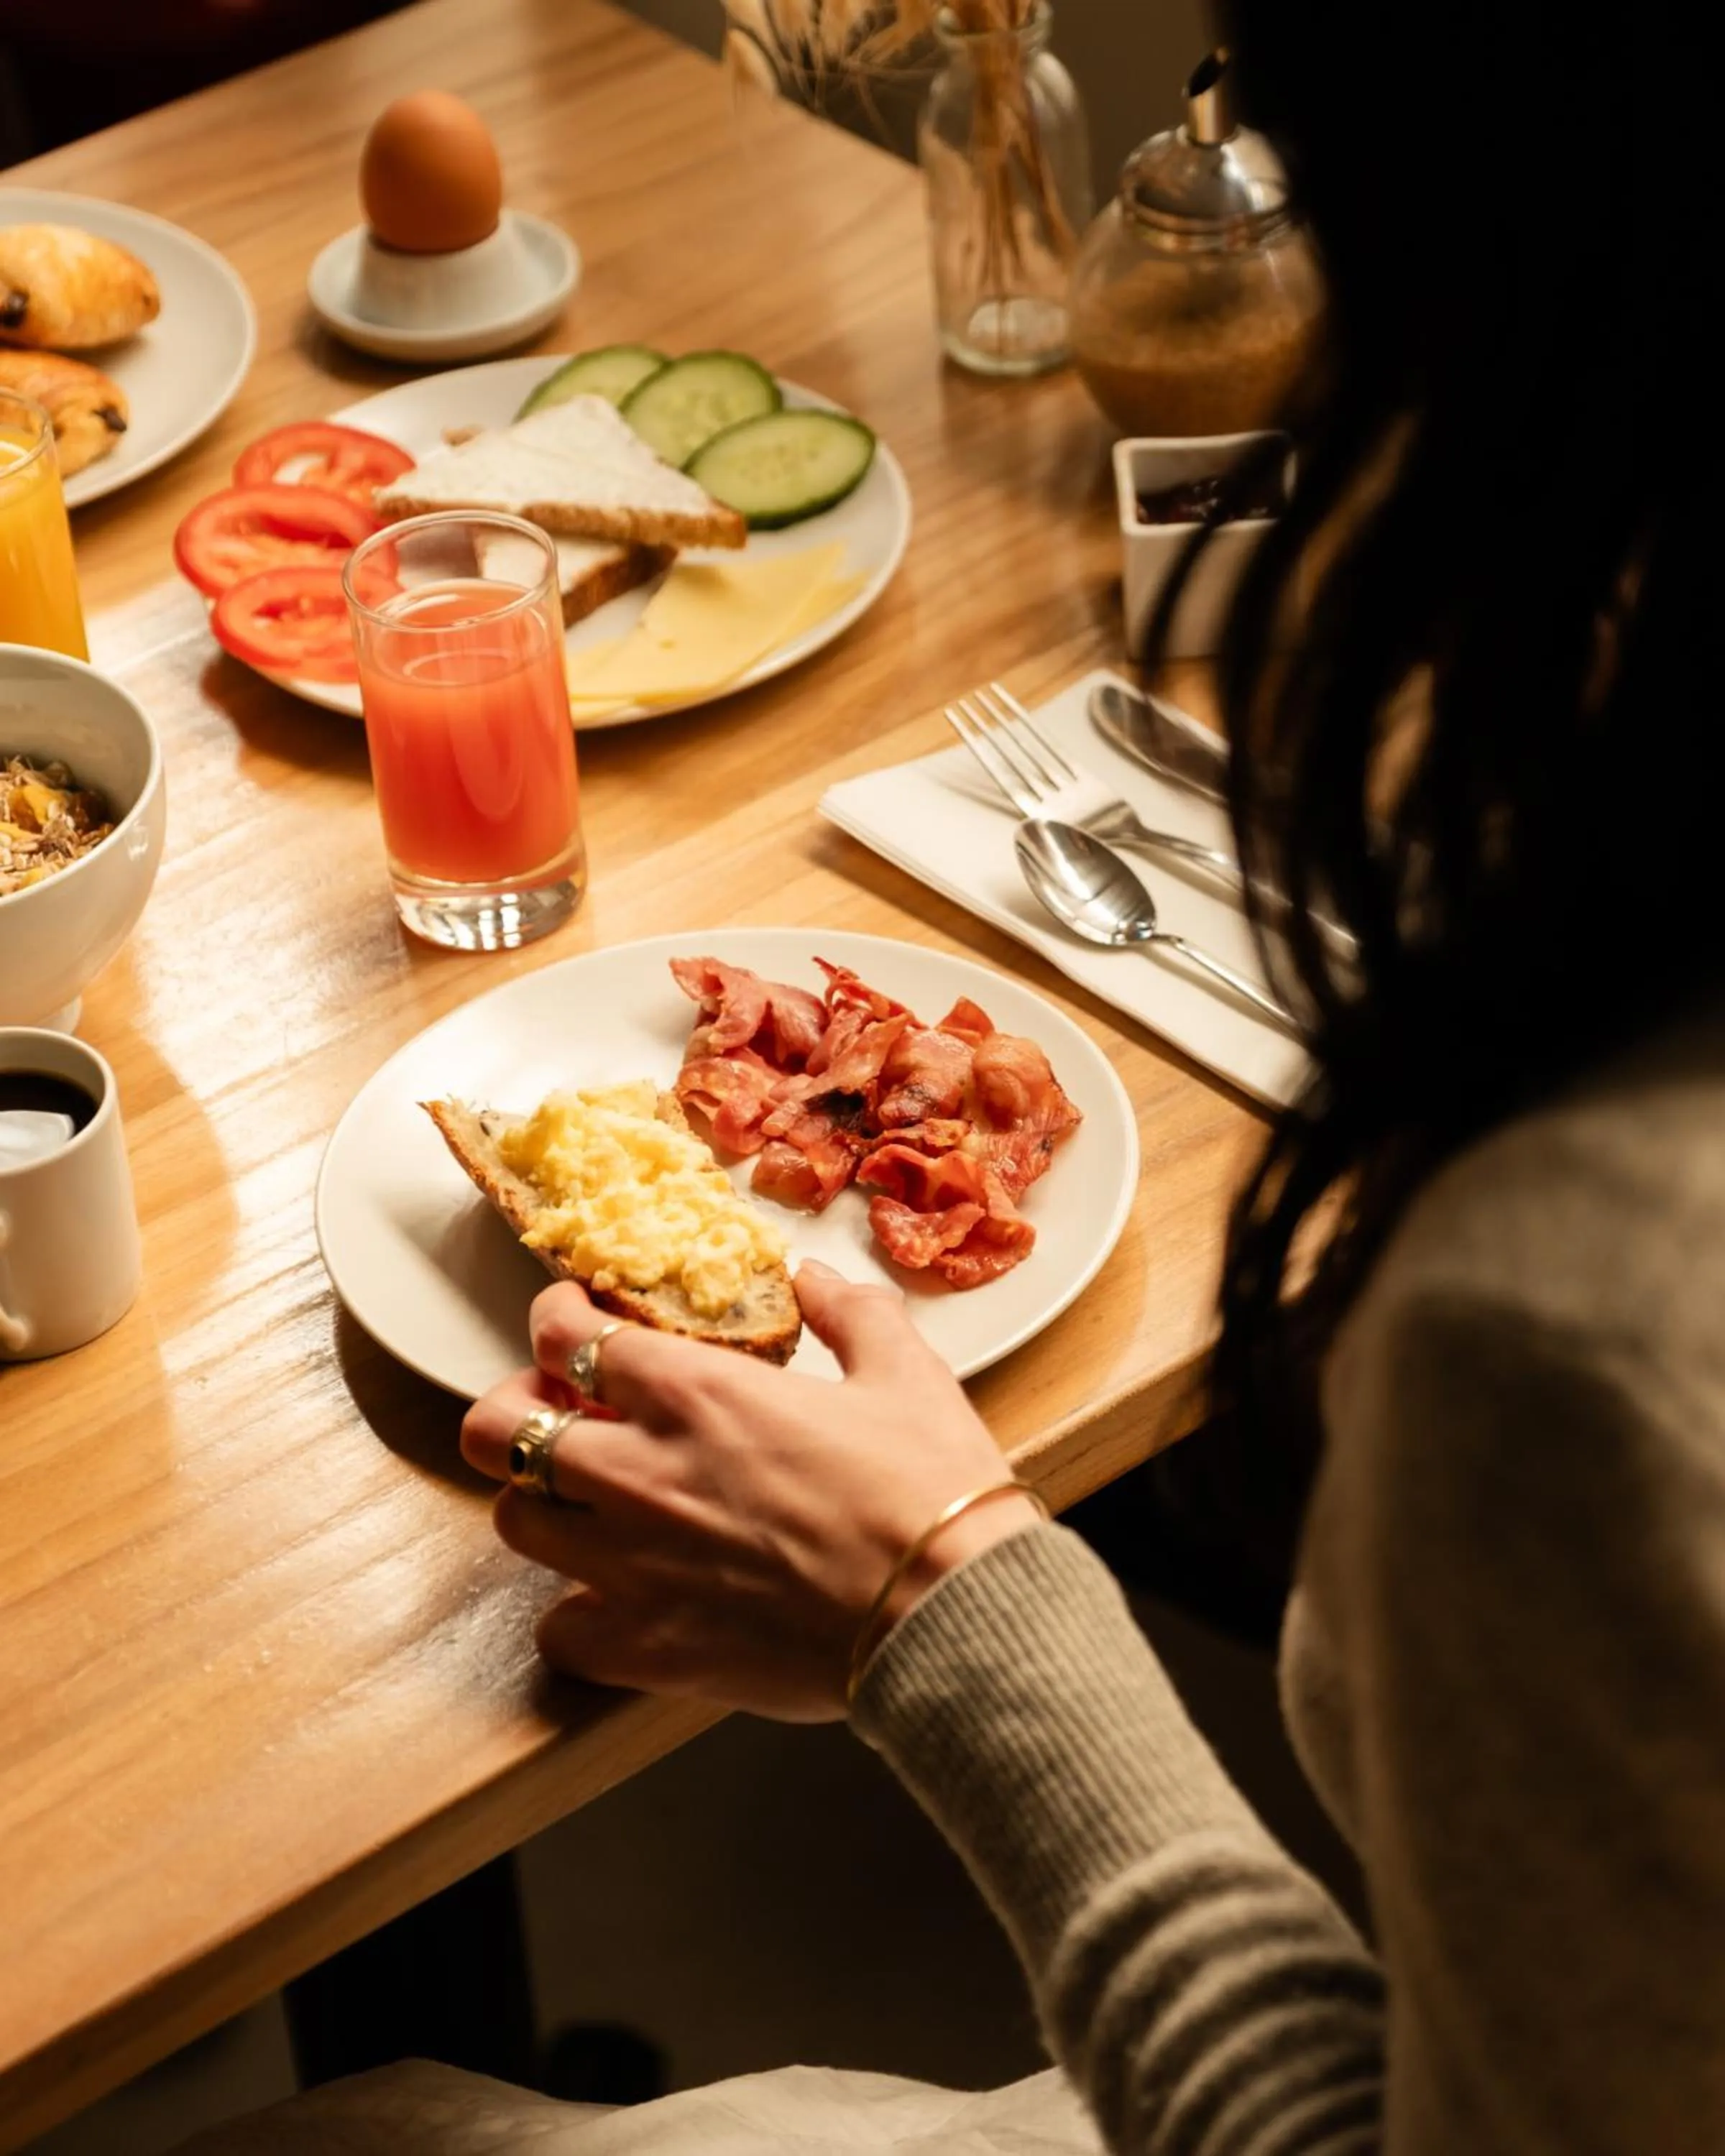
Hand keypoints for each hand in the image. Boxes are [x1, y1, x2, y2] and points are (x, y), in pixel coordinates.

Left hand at [460, 1264, 1043, 1720]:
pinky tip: (615, 1602)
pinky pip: (558, 1631)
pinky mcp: (647, 1648)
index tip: (570, 1323)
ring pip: (513, 1523)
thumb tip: (817, 1279)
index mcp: (695, 1392)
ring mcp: (633, 1565)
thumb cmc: (930, 1490)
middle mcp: (641, 1470)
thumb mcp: (905, 1371)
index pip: (569, 1336)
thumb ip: (849, 1313)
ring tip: (581, 1502)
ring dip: (541, 1504)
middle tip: (554, 1410)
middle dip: (516, 1409)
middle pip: (502, 1430)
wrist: (949, 1615)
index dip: (556, 1321)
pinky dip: (574, 1615)